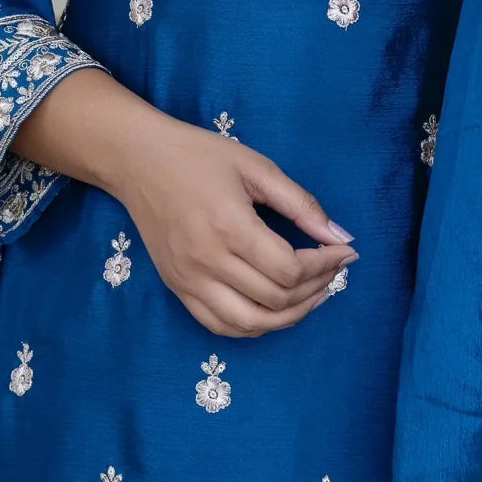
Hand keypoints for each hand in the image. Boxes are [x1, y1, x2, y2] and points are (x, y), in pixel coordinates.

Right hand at [113, 114, 358, 337]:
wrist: (138, 160)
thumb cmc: (199, 155)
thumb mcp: (256, 167)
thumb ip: (300, 203)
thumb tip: (339, 236)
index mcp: (230, 227)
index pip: (290, 269)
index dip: (325, 265)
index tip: (343, 251)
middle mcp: (208, 262)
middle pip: (275, 300)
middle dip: (316, 288)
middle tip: (332, 269)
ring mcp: (189, 280)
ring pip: (251, 323)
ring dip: (290, 316)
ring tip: (312, 294)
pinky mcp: (177, 288)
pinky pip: (221, 326)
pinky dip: (254, 325)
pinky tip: (274, 308)